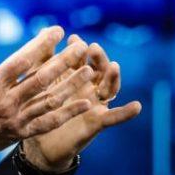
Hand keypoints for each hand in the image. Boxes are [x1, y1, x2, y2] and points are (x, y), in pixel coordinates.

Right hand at [0, 17, 94, 168]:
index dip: (42, 44)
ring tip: (88, 70)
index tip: (57, 31)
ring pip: (49, 100)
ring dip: (71, 84)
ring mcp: (15, 119)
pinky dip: (67, 114)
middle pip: (42, 78)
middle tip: (81, 46)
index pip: (22, 60)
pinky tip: (84, 103)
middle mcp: (6, 102)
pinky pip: (48, 123)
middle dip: (64, 61)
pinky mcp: (20, 133)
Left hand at [22, 35, 141, 174]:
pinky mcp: (97, 123)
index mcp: (74, 77)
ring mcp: (95, 104)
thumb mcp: (39, 83)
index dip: (78, 48)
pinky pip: (114, 117)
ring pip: (108, 88)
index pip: (80, 59)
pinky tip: (137, 106)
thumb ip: (43, 60)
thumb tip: (44, 31)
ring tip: (114, 66)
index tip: (73, 38)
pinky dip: (126, 112)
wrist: (39, 144)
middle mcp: (88, 88)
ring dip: (112, 77)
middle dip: (98, 58)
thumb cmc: (38, 109)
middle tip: (93, 47)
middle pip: (98, 70)